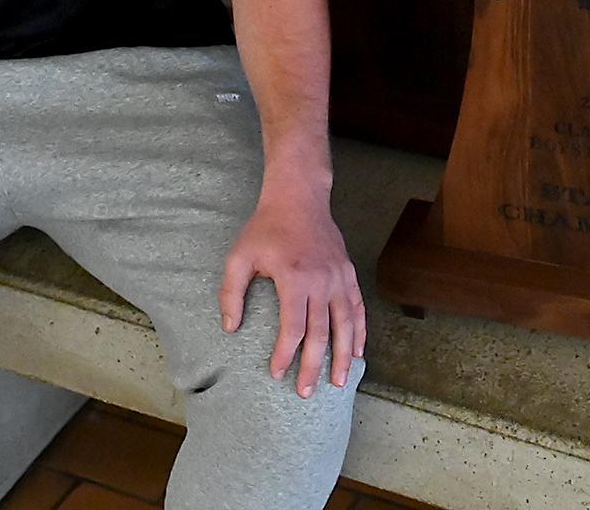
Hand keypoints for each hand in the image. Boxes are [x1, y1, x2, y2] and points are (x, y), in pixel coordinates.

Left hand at [219, 182, 362, 397]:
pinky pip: (358, 308)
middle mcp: (322, 281)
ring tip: (339, 382)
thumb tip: (230, 328)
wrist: (299, 197)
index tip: (276, 373)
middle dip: (313, 366)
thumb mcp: (239, 256)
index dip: (285, 354)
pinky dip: (360, 331)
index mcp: (295, 278)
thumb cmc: (266, 227)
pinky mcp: (348, 273)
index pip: (293, 328)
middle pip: (321, 333)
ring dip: (343, 356)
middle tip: (305, 392)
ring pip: (346, 325)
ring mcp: (339, 278)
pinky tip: (358, 351)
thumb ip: (231, 293)